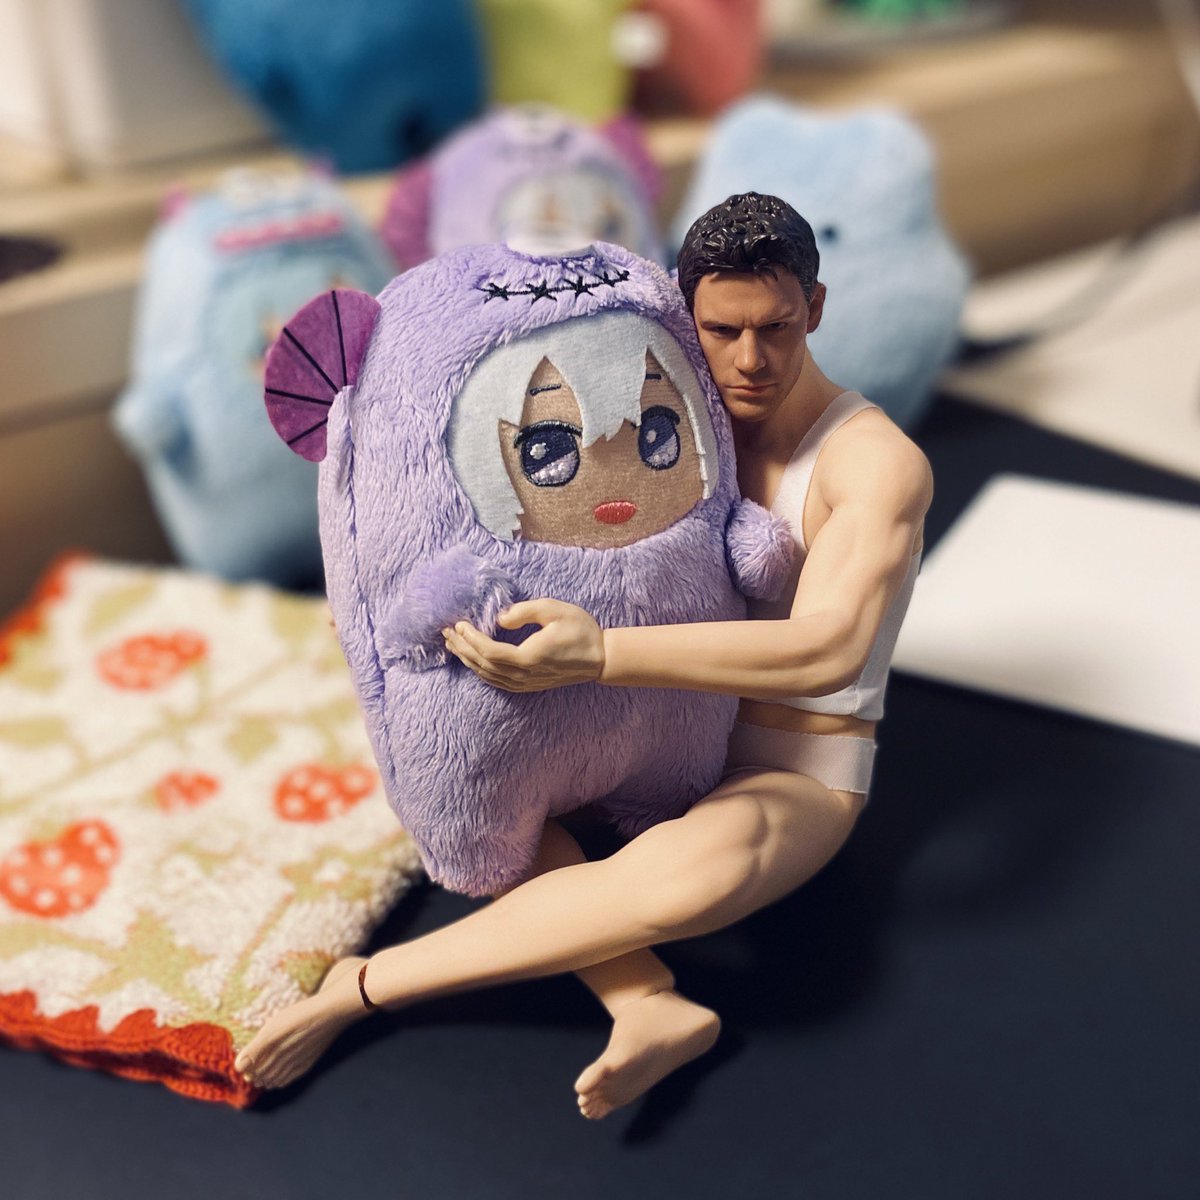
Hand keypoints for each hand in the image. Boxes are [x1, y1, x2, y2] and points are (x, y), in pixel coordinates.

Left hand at [442, 599, 604, 692]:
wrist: (600, 658)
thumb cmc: (580, 630)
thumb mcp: (555, 610)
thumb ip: (524, 611)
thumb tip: (499, 618)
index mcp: (529, 657)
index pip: (489, 651)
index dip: (470, 638)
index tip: (459, 623)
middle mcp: (524, 675)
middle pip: (483, 665)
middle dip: (462, 648)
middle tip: (446, 631)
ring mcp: (526, 683)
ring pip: (488, 676)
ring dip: (468, 659)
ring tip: (453, 644)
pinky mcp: (528, 685)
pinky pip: (497, 681)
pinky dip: (480, 671)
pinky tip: (472, 660)